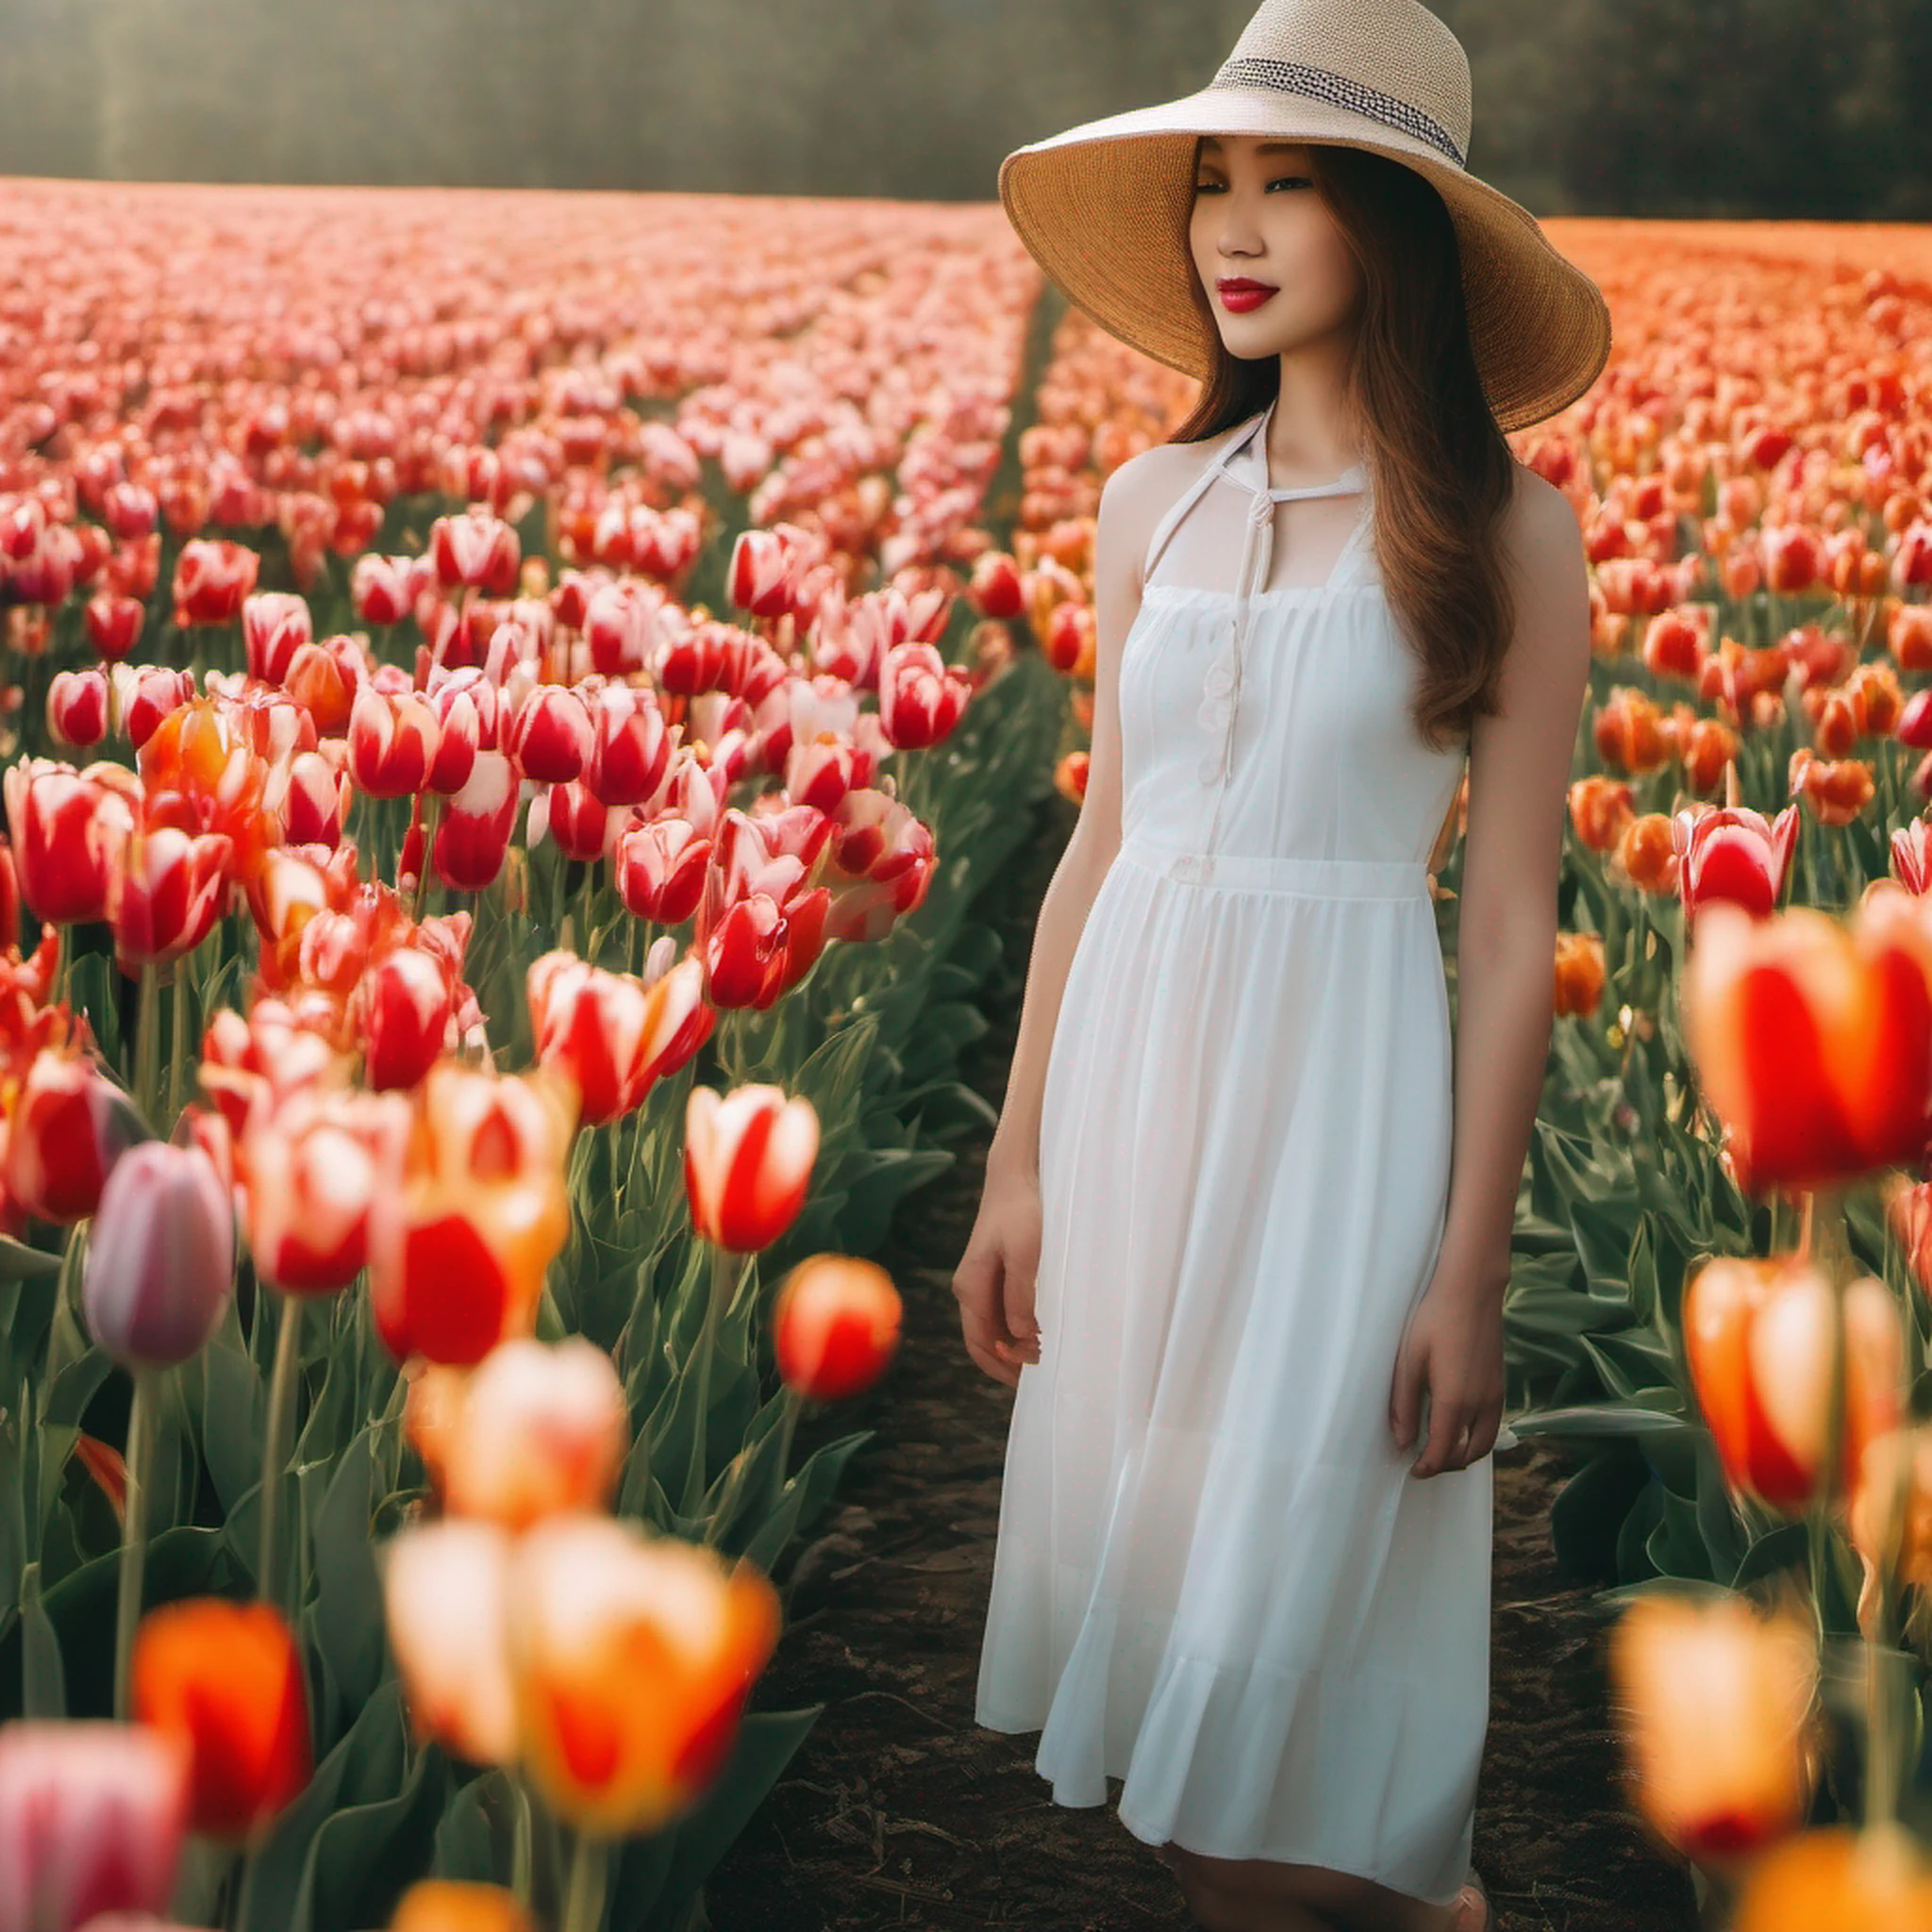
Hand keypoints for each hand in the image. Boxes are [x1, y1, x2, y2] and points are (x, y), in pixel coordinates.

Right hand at [952, 1157, 1043, 1387]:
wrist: (1014, 1178)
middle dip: (1007, 1361)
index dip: (1003, 1364)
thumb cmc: (1020, 1213)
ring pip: (990, 1329)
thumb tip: (1018, 1337)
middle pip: (982, 1341)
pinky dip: (1013, 1329)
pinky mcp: (990, 1275)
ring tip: (1041, 1354)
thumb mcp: (1024, 1255)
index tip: (1031, 1375)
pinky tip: (1035, 1332)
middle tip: (1039, 1370)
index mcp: (970, 1287)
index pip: (980, 1342)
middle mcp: (968, 1289)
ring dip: (1011, 1346)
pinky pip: (998, 1313)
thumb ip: (1019, 1297)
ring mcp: (978, 1283)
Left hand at [1388, 1269, 1505, 1477]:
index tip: (1413, 1470)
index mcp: (1455, 1401)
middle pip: (1467, 1454)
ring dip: (1465, 1454)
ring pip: (1485, 1442)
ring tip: (1442, 1451)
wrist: (1471, 1291)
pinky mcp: (1500, 1383)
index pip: (1443, 1451)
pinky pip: (1492, 1424)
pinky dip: (1478, 1438)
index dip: (1428, 1467)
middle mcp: (1481, 1404)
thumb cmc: (1434, 1321)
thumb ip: (1404, 1405)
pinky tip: (1460, 1427)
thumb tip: (1402, 1442)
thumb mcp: (1409, 1362)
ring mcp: (1495, 1394)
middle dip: (1446, 1465)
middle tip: (1424, 1463)